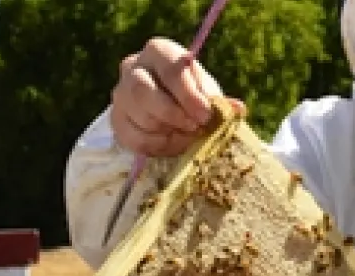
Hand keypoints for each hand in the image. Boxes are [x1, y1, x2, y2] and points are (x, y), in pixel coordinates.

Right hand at [112, 37, 241, 156]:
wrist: (167, 104)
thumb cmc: (190, 93)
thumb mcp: (206, 91)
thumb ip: (219, 101)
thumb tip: (238, 108)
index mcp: (158, 51)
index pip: (170, 69)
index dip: (188, 94)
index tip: (205, 114)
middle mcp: (132, 67)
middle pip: (143, 91)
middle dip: (172, 114)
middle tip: (194, 128)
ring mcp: (120, 94)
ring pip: (139, 117)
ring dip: (168, 132)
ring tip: (187, 135)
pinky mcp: (117, 120)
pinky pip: (133, 138)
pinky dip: (157, 146)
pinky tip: (172, 143)